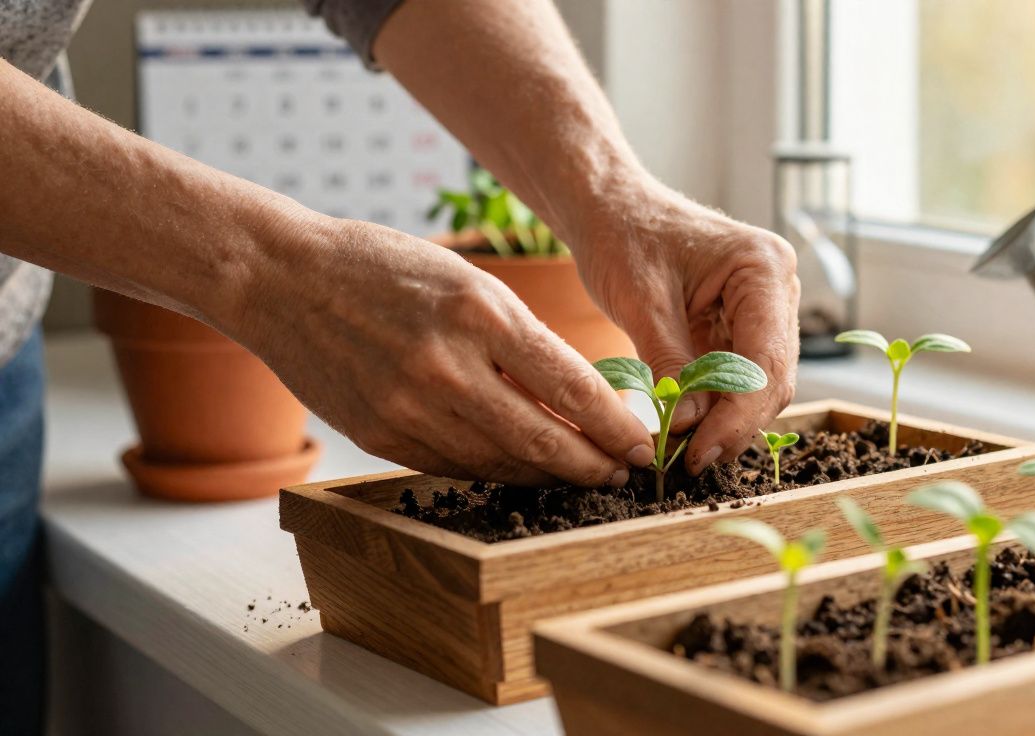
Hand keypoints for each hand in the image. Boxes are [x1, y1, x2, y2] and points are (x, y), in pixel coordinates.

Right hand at [225, 213, 655, 486]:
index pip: (571, 387)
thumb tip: (577, 398)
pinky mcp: (382, 436)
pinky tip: (522, 471)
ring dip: (548, 476)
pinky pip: (456, 466)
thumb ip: (521, 340)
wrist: (282, 281)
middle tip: (622, 476)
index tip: (641, 446)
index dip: (615, 427)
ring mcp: (410, 408)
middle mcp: (447, 367)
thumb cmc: (383, 269)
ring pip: (501, 462)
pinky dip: (497, 471)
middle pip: (543, 440)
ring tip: (581, 477)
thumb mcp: (467, 282)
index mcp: (480, 313)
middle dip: (593, 466)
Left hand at [571, 182, 800, 473]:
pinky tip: (683, 432)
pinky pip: (736, 380)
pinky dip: (713, 409)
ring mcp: (763, 311)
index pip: (767, 360)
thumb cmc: (623, 235)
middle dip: (733, 425)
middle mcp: (777, 290)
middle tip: (690, 462)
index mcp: (763, 269)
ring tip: (682, 452)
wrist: (609, 208)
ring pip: (758, 387)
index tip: (700, 453)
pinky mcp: (740, 329)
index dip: (737, 416)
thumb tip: (685, 428)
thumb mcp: (640, 301)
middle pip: (772, 379)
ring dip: (724, 422)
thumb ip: (668, 362)